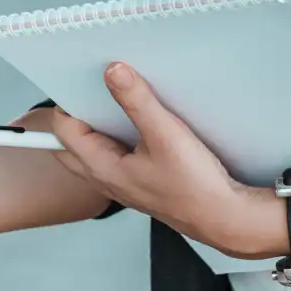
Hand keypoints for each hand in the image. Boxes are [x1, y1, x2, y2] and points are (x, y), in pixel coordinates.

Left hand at [50, 63, 283, 259]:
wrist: (226, 218)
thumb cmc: (195, 188)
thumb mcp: (165, 134)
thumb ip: (136, 101)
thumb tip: (113, 72)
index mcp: (104, 169)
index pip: (64, 133)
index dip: (66, 104)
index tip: (78, 81)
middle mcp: (109, 179)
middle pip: (71, 146)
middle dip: (73, 117)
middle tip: (86, 90)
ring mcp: (125, 183)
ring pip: (94, 152)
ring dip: (95, 127)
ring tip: (110, 99)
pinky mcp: (142, 182)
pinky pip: (116, 156)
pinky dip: (115, 137)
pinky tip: (137, 123)